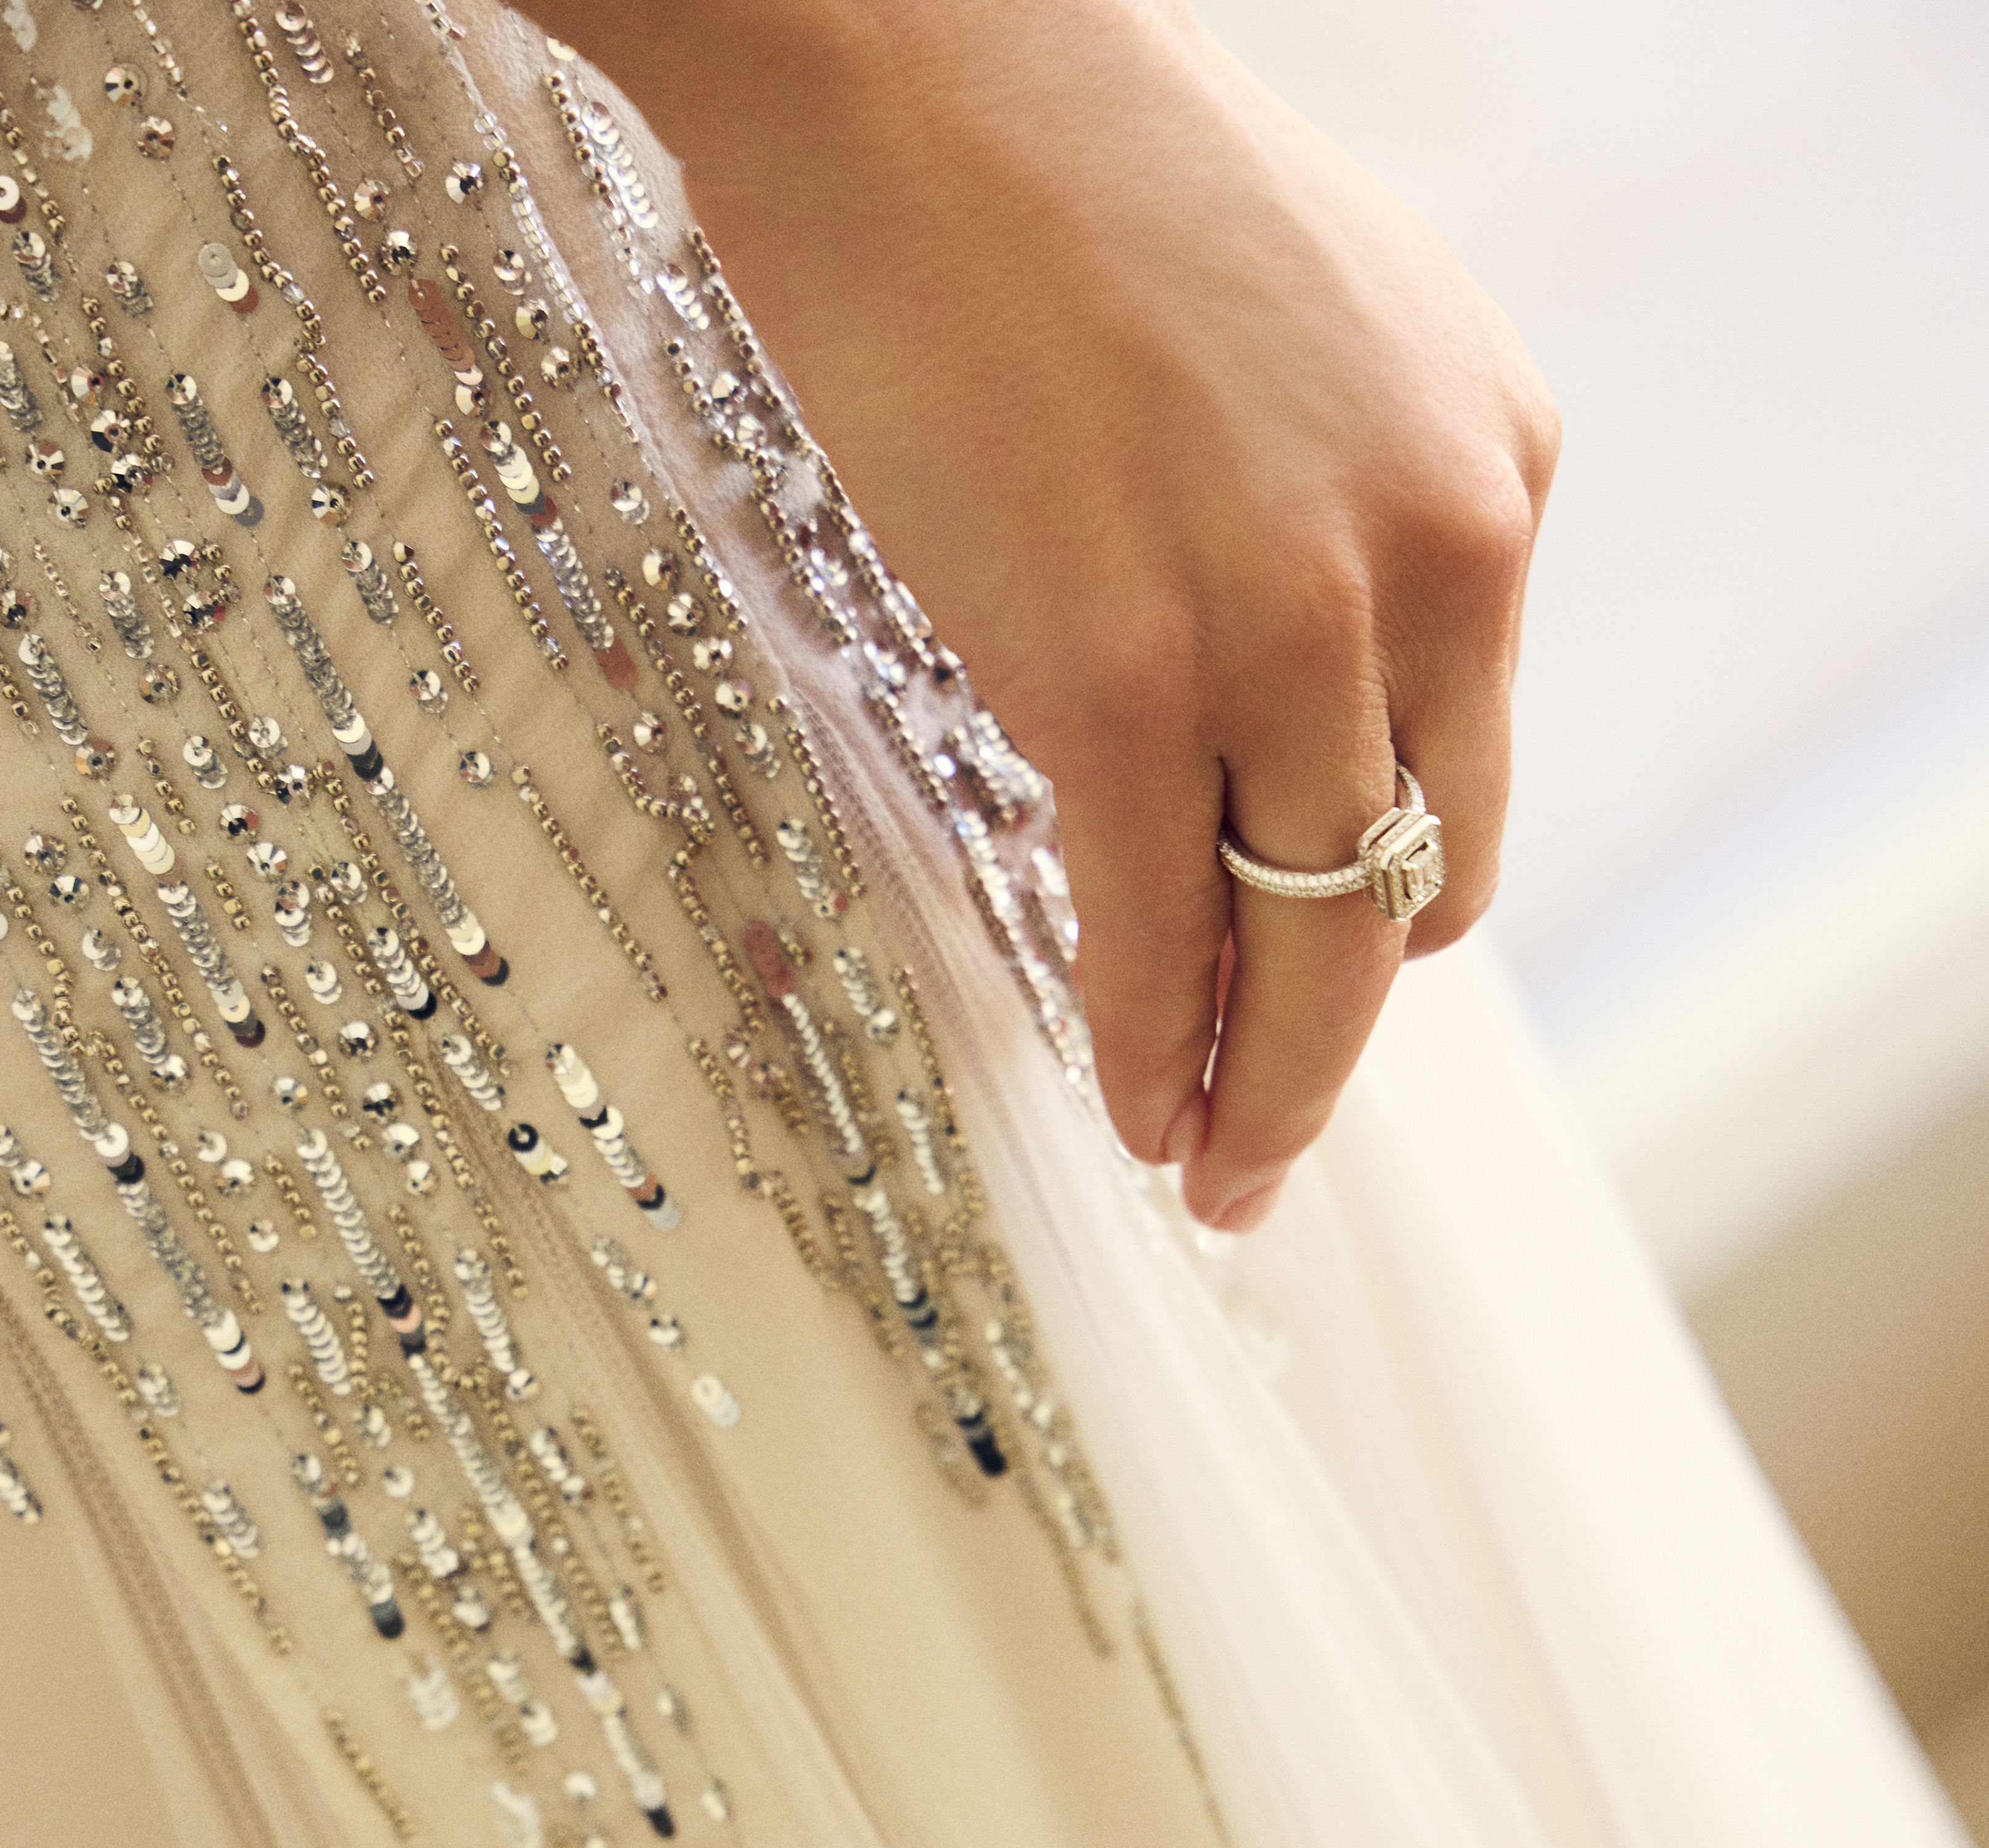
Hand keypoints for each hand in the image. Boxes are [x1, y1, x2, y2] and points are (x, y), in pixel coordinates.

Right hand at [560, 0, 1558, 1228]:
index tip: (1317, 982)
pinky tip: (1138, 1115)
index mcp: (1497, 468)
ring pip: (1313, 942)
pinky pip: (1159, 930)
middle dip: (1340, 1039)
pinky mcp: (1120, 675)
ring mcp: (1282, 624)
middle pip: (1414, 887)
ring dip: (1264, 1087)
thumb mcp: (1324, 347)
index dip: (1387, 902)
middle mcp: (1435, 556)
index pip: (1464, 768)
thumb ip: (1355, 532)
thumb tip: (1304, 722)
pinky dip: (1155, 1048)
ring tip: (1212, 1171)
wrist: (914, 57)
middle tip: (1276, 1141)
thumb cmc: (1076, 186)